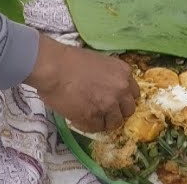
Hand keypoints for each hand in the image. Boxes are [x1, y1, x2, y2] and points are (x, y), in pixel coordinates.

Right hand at [24, 34, 138, 132]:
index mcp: (123, 72)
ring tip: (90, 115)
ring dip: (104, 121)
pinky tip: (79, 117)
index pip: (134, 93)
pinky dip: (88, 125)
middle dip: (117, 111)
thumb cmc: (70, 59)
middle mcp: (121, 89)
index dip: (123, 98)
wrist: (53, 67)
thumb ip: (109, 75)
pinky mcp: (94, 118)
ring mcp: (108, 105)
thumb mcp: (98, 61)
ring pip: (115, 122)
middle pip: (128, 110)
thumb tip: (107, 88)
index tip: (114, 100)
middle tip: (103, 110)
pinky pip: (96, 128)